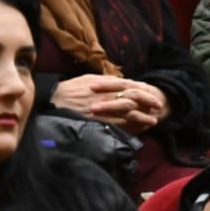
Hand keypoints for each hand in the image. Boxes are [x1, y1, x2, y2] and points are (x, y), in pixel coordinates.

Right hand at [51, 75, 166, 132]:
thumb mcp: (88, 79)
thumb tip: (122, 80)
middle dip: (147, 104)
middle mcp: (105, 98)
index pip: (130, 87)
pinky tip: (137, 131)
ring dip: (141, 118)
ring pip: (126, 115)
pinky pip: (115, 127)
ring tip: (153, 121)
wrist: (50, 102)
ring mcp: (100, 112)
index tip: (154, 95)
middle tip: (158, 107)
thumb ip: (106, 81)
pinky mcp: (95, 124)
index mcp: (104, 86)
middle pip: (132, 100)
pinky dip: (128, 129)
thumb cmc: (69, 89)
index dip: (144, 92)